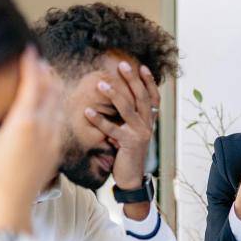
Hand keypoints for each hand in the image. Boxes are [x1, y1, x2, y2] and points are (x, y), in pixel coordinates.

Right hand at [0, 47, 63, 232]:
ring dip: (53, 87)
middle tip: (36, 58)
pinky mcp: (56, 151)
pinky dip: (55, 105)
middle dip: (44, 72)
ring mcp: (54, 139)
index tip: (28, 48)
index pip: (33, 84)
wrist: (11, 209)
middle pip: (51, 90)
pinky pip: (59, 119)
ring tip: (45, 75)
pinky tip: (49, 105)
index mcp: (25, 122)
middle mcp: (45, 128)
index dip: (31, 64)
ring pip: (58, 104)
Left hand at [84, 61, 159, 189]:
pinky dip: (99, 120)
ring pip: (128, 109)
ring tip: (101, 83)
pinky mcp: (128, 143)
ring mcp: (139, 133)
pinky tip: (87, 112)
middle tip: (122, 65)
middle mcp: (148, 124)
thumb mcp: (133, 131)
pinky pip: (112, 129)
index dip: (149, 81)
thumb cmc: (128, 151)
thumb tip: (120, 97)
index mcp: (150, 120)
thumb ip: (130, 116)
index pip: (153, 96)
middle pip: (141, 97)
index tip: (142, 66)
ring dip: (114, 94)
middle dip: (132, 79)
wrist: (131, 176)